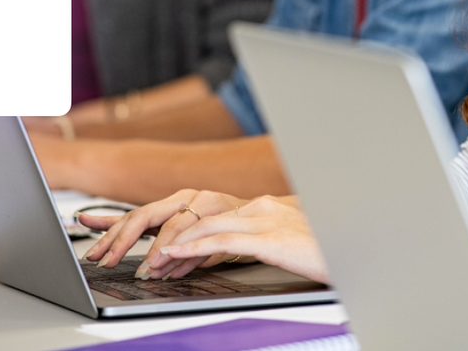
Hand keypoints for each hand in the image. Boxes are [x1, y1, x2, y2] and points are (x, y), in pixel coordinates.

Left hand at [81, 192, 327, 284]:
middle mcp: (251, 207)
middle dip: (141, 227)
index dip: (149, 220)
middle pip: (183, 213)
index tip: (109, 227)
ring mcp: (260, 217)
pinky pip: (222, 238)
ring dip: (163, 245)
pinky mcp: (269, 235)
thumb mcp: (274, 248)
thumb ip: (240, 245)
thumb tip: (201, 256)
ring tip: (135, 261)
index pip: (189, 213)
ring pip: (198, 226)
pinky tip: (171, 255)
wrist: (360, 247)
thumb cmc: (322, 250)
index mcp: (251, 208)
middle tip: (107, 244)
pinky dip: (192, 245)